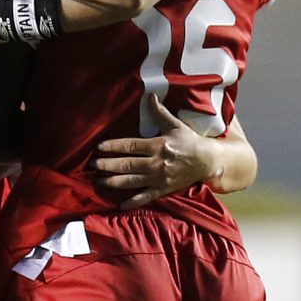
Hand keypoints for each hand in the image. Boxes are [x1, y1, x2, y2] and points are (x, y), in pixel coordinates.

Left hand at [92, 94, 217, 208]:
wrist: (208, 162)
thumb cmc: (190, 141)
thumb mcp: (175, 125)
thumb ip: (159, 112)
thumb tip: (149, 95)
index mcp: (157, 146)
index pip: (130, 146)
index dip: (113, 146)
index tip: (99, 147)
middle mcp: (156, 163)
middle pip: (127, 165)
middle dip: (107, 165)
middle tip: (92, 165)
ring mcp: (159, 178)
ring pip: (132, 182)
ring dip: (113, 182)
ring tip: (98, 181)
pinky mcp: (163, 189)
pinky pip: (145, 197)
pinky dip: (133, 202)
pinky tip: (119, 205)